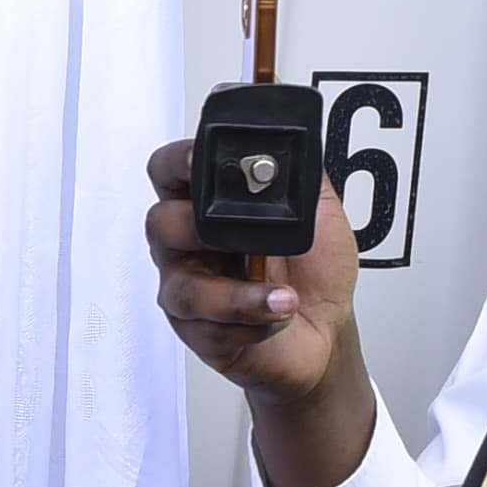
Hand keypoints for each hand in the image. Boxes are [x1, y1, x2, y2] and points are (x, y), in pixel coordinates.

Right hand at [146, 140, 379, 486]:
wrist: (327, 332)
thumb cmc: (314, 275)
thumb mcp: (321, 216)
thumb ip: (301, 181)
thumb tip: (289, 154)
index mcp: (207, 207)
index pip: (170, 171)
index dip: (178, 163)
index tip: (201, 163)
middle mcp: (188, 246)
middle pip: (159, 224)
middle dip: (198, 229)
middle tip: (239, 240)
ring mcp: (188, 289)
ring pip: (185, 288)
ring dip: (237, 295)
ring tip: (284, 297)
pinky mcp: (198, 333)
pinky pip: (209, 329)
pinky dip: (252, 323)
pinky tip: (277, 318)